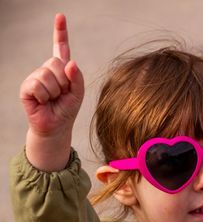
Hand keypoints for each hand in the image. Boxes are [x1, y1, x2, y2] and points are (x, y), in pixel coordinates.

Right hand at [20, 13, 83, 170]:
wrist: (56, 126)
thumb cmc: (67, 109)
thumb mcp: (78, 93)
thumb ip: (77, 77)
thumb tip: (70, 63)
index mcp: (62, 69)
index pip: (61, 47)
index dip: (60, 32)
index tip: (60, 16)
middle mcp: (47, 69)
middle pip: (57, 63)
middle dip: (64, 81)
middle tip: (61, 94)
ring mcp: (36, 77)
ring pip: (48, 75)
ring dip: (55, 90)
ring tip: (53, 99)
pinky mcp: (27, 87)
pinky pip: (38, 85)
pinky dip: (44, 95)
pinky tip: (43, 101)